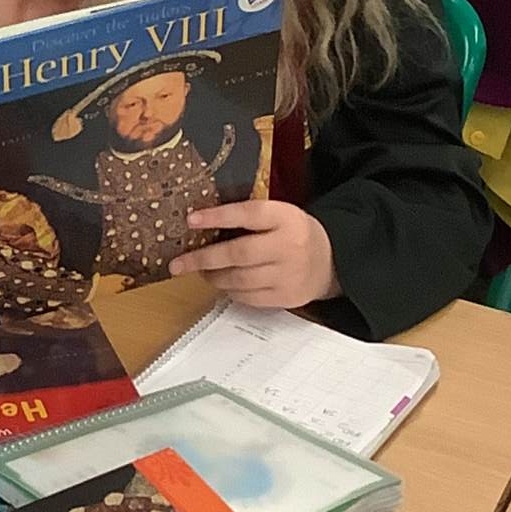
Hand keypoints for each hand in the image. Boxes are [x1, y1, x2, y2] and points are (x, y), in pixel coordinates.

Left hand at [170, 202, 339, 310]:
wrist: (332, 261)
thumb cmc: (293, 233)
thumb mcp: (279, 215)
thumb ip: (249, 217)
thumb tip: (200, 223)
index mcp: (286, 218)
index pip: (248, 214)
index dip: (218, 216)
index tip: (191, 219)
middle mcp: (288, 246)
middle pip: (239, 254)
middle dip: (203, 259)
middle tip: (178, 263)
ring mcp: (289, 275)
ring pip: (240, 279)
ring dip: (214, 277)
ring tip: (202, 271)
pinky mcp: (287, 297)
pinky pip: (249, 297)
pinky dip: (231, 291)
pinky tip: (224, 283)